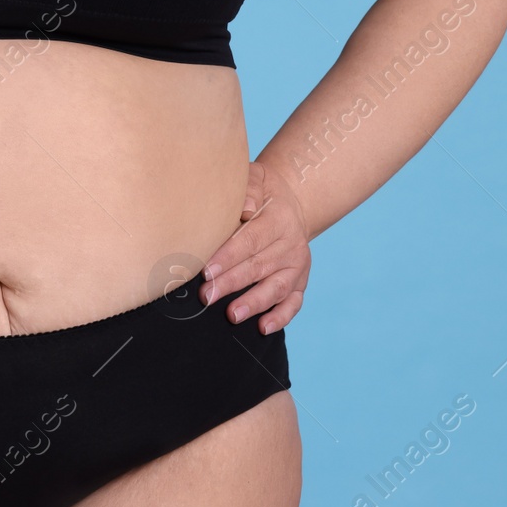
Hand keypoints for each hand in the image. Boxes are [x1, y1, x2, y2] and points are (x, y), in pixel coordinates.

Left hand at [199, 159, 310, 333]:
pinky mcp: (300, 282)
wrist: (291, 203)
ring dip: (253, 303)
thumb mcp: (257, 179)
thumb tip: (244, 208)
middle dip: (231, 283)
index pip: (252, 240)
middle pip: (259, 267)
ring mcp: (298, 266)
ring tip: (232, 315)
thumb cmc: (263, 193)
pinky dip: (281, 317)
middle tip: (206, 296)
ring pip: (276, 288)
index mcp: (278, 220)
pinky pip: (293, 303)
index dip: (228, 256)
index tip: (207, 270)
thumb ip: (249, 189)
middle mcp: (291, 245)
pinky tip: (263, 328)